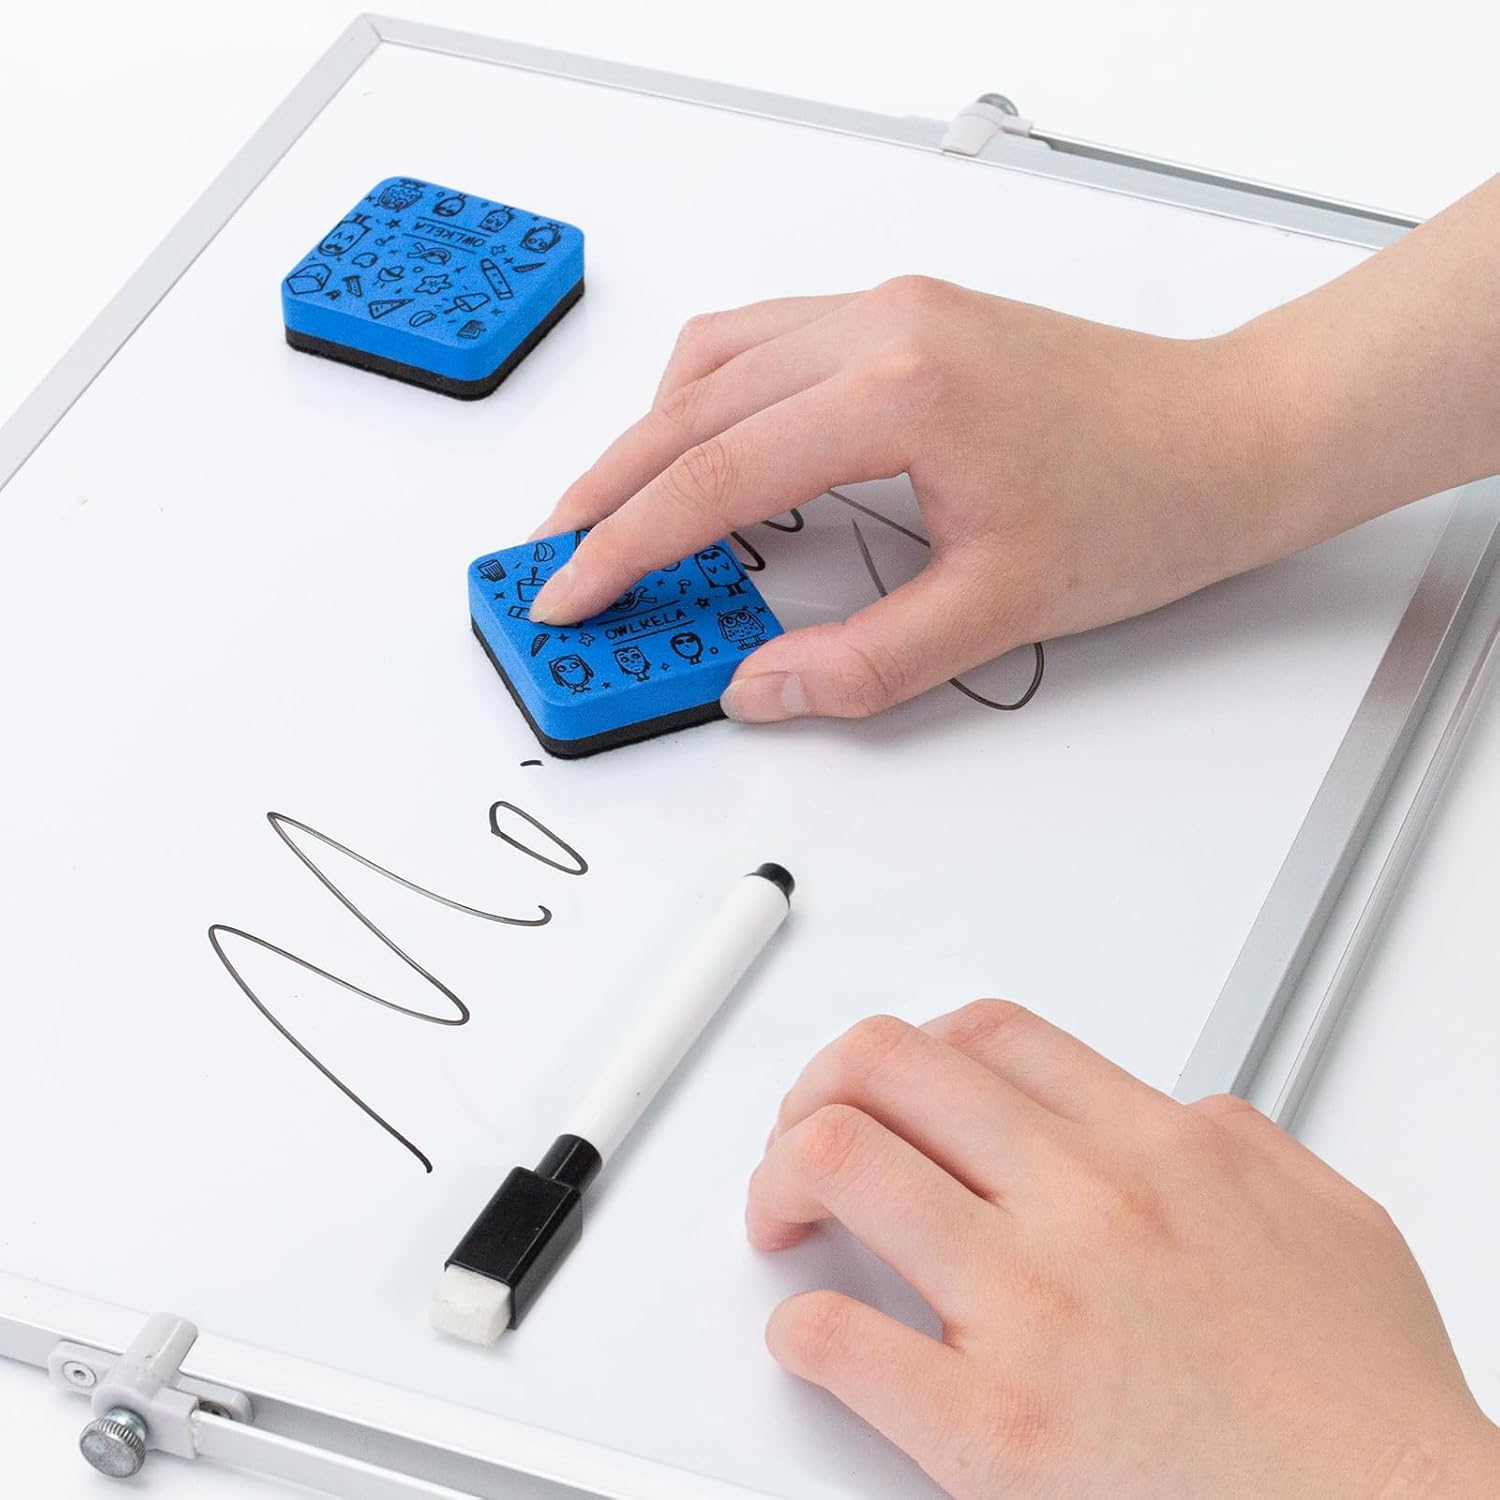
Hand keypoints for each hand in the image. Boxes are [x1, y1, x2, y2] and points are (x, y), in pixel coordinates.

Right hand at [526, 276, 1302, 720]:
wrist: (1230, 438)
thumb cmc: (1146, 502)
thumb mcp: (998, 611)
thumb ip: (862, 663)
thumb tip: (759, 687)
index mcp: (897, 392)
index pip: (713, 478)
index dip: (624, 548)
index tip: (569, 594)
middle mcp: (879, 327)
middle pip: (689, 408)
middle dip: (607, 491)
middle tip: (553, 560)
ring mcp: (887, 310)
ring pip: (715, 359)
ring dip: (650, 438)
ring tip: (612, 517)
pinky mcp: (900, 317)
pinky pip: (763, 341)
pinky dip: (708, 401)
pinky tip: (701, 456)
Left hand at [747, 1003, 1499, 1497]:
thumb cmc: (1371, 1413)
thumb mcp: (1335, 1225)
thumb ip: (1247, 1147)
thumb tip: (1182, 1117)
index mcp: (1159, 1151)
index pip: (989, 1034)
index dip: (916, 1048)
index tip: (890, 1084)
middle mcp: (1085, 1206)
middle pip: (890, 1068)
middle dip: (824, 1086)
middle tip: (807, 1133)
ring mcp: (1032, 1310)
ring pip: (842, 1163)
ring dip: (782, 1178)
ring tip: (783, 1214)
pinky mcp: (993, 1429)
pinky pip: (838, 1340)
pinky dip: (798, 1328)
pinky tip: (811, 1336)